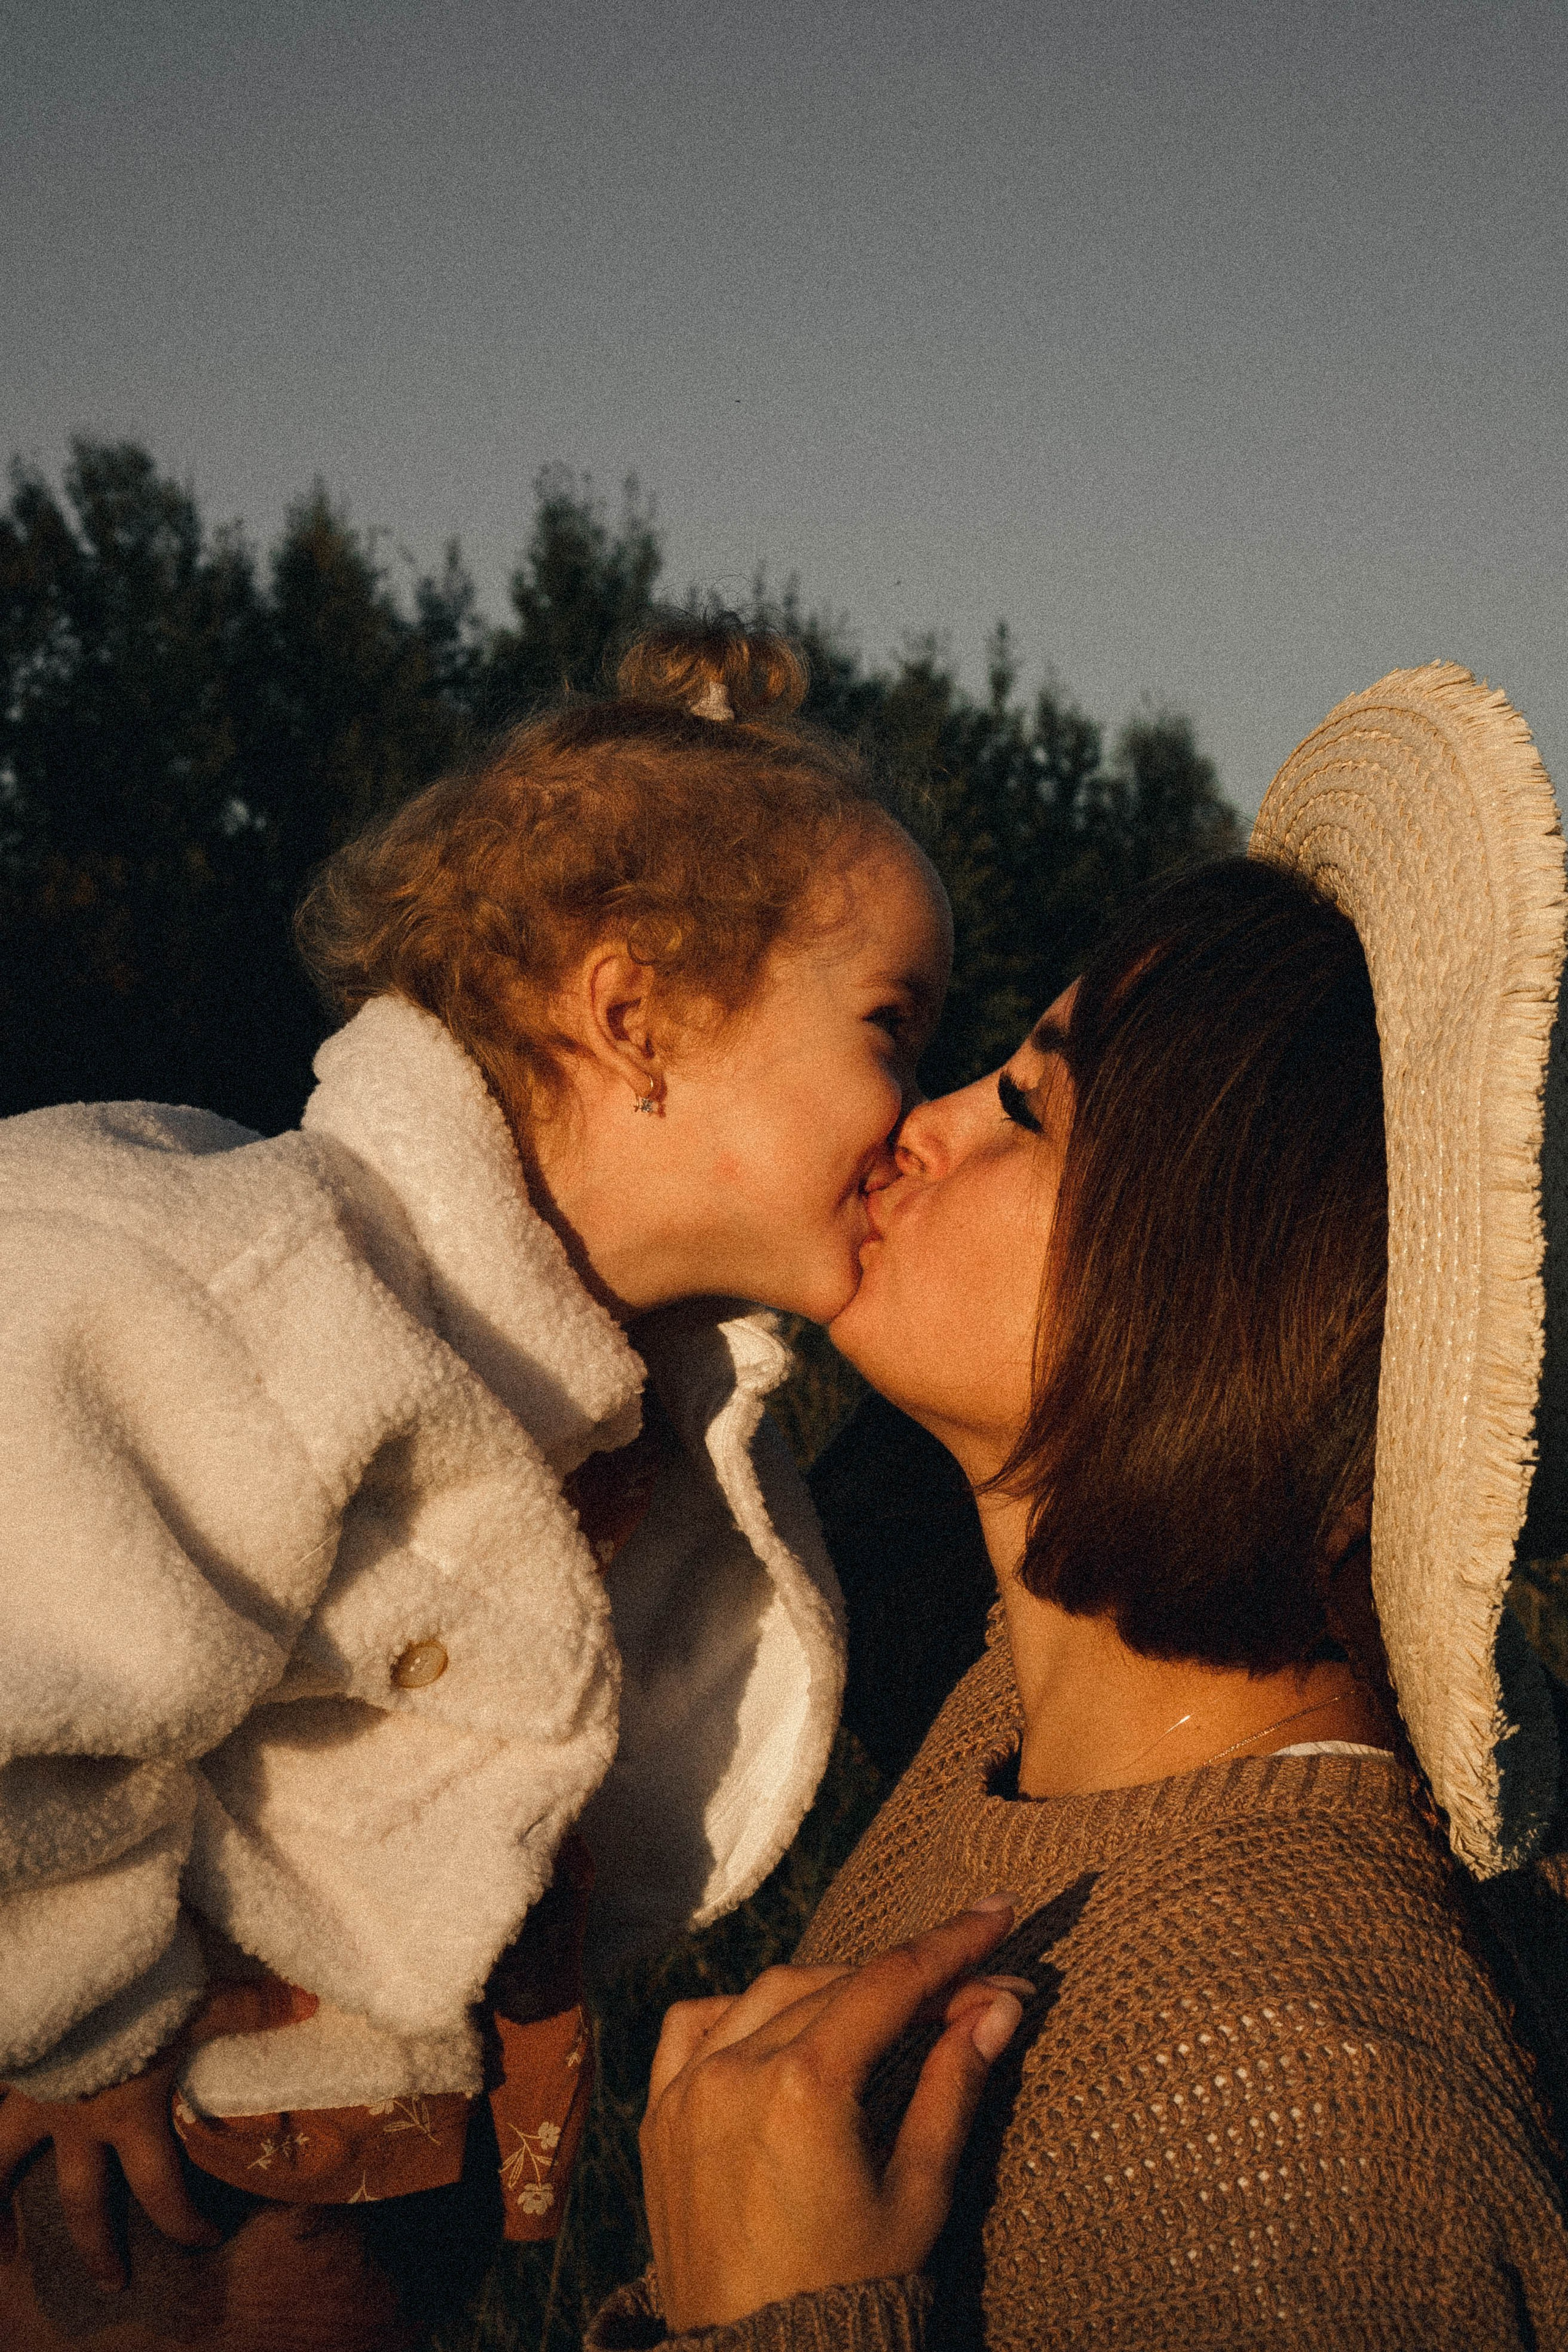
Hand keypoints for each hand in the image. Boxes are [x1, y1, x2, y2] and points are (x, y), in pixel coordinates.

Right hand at [0, 1974, 317, 2292]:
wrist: (67, 1963)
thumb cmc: (133, 1984)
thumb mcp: (195, 1998)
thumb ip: (248, 2007)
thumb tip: (310, 2003)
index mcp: (128, 2115)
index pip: (160, 2188)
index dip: (183, 2222)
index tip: (205, 2241)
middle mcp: (76, 2120)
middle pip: (83, 2201)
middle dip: (98, 2246)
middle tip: (113, 2283)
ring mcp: (36, 2099)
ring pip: (5, 2166)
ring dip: (4, 2210)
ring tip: (7, 2253)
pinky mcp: (13, 2070)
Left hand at [640, 1898, 1026, 2332]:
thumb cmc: (854, 2292)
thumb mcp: (920, 2194)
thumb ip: (954, 2088)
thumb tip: (997, 2007)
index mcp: (806, 2088)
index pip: (891, 1983)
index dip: (951, 1945)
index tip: (996, 1911)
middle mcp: (738, 2072)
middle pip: (836, 1984)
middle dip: (906, 1978)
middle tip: (964, 1988)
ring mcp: (688, 2091)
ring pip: (766, 1993)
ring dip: (830, 1986)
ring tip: (884, 2004)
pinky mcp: (659, 2118)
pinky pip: (692, 2028)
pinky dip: (738, 2009)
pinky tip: (777, 2022)